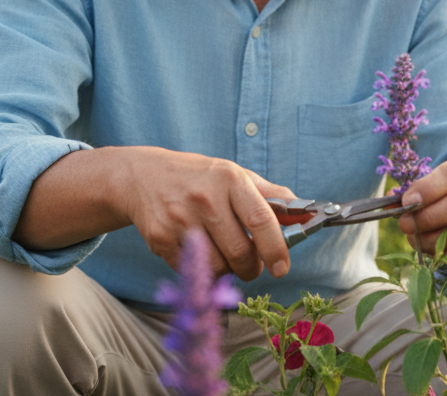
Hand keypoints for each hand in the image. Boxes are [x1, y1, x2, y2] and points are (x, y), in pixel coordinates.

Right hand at [119, 147, 297, 281]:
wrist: (141, 177)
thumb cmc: (197, 178)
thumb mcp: (233, 175)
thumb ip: (269, 195)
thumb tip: (305, 212)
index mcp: (229, 179)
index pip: (261, 220)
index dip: (276, 248)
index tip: (282, 266)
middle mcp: (205, 199)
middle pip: (240, 252)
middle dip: (252, 267)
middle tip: (251, 264)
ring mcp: (180, 220)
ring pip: (218, 267)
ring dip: (227, 271)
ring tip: (224, 256)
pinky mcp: (160, 239)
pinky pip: (193, 270)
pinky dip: (201, 270)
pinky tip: (199, 252)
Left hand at [396, 152, 446, 279]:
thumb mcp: (440, 182)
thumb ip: (417, 190)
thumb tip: (390, 204)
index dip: (427, 189)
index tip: (407, 202)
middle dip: (427, 217)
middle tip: (405, 224)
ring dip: (432, 239)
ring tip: (416, 239)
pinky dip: (446, 256)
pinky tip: (433, 252)